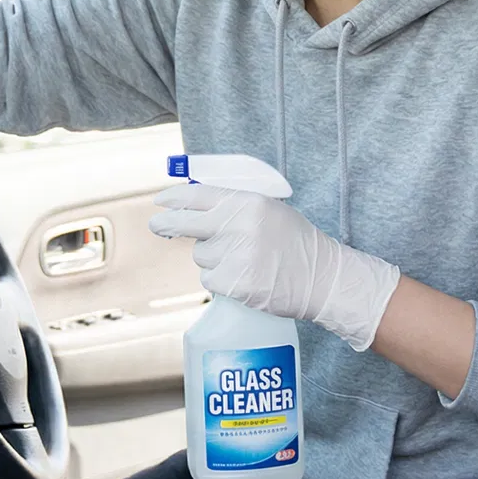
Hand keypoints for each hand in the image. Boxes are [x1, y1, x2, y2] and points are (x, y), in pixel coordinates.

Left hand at [148, 184, 401, 351]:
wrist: (321, 277)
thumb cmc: (293, 242)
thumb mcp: (268, 210)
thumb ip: (234, 206)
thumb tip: (191, 205)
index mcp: (247, 203)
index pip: (198, 195)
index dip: (174, 198)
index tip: (160, 201)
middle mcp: (239, 226)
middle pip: (186, 223)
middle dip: (167, 224)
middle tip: (156, 224)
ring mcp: (236, 256)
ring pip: (200, 256)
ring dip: (212, 259)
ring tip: (242, 260)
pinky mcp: (236, 283)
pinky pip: (210, 280)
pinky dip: (221, 281)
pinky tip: (244, 277)